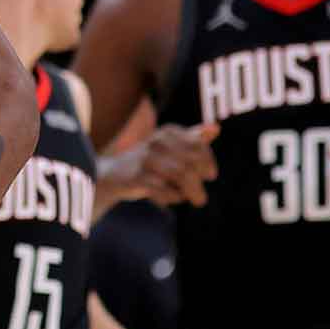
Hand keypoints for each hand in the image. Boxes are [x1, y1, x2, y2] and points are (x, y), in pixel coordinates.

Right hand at [103, 123, 218, 206]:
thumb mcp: (170, 146)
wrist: (113, 174)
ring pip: (180, 175)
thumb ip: (193, 138)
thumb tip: (216, 128)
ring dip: (192, 192)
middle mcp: (156, 142)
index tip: (210, 175)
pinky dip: (172, 196)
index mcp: (168, 132)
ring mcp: (145, 159)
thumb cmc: (148, 161)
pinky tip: (171, 198)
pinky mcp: (136, 177)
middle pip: (190, 163)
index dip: (208, 161)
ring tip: (198, 201)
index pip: (198, 144)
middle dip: (199, 182)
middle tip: (202, 196)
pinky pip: (164, 189)